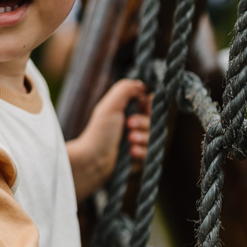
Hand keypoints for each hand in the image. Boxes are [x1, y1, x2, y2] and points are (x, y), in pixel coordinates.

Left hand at [65, 79, 151, 200]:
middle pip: (154, 122)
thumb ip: (125, 89)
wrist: (91, 161)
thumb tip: (143, 85)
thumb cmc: (98, 132)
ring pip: (153, 138)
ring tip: (130, 139)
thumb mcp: (110, 106)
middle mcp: (133, 127)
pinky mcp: (139, 159)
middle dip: (143, 123)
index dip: (149, 107)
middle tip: (129, 125)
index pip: (150, 105)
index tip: (143, 108)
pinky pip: (150, 154)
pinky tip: (131, 153)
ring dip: (143, 138)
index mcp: (127, 112)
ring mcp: (137, 143)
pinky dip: (142, 152)